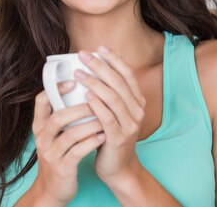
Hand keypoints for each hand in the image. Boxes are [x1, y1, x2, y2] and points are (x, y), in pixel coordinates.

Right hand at [30, 81, 105, 205]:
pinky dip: (91, 142)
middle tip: (96, 100)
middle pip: (57, 117)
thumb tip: (76, 90)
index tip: (73, 81)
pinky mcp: (62, 168)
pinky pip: (77, 152)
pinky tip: (103, 136)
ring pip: (70, 135)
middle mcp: (42, 138)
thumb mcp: (53, 135)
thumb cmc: (58, 156)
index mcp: (39, 127)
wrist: (53, 190)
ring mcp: (51, 154)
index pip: (41, 101)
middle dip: (78, 108)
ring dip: (89, 124)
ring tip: (104, 117)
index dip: (55, 89)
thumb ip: (59, 116)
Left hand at [75, 47, 146, 186]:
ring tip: (78, 72)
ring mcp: (129, 125)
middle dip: (100, 66)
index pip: (128, 74)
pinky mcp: (118, 138)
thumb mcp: (115, 112)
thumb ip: (110, 93)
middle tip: (83, 55)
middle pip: (119, 82)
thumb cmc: (111, 136)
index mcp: (137, 102)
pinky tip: (85, 95)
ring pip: (113, 98)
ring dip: (95, 82)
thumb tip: (96, 66)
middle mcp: (137, 111)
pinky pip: (107, 117)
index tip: (100, 47)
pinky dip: (97, 105)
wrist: (118, 168)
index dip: (115, 59)